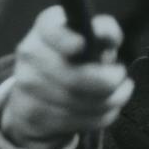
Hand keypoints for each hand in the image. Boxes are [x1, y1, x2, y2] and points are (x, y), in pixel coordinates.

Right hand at [0, 6, 133, 148]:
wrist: (40, 90)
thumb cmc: (76, 57)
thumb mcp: (91, 38)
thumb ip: (104, 31)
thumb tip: (109, 37)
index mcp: (46, 28)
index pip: (52, 32)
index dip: (65, 40)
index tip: (81, 45)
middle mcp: (30, 53)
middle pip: (73, 78)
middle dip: (108, 82)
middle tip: (123, 77)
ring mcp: (26, 84)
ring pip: (79, 103)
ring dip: (111, 100)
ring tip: (121, 92)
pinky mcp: (32, 113)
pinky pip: (78, 120)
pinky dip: (103, 116)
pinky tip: (110, 108)